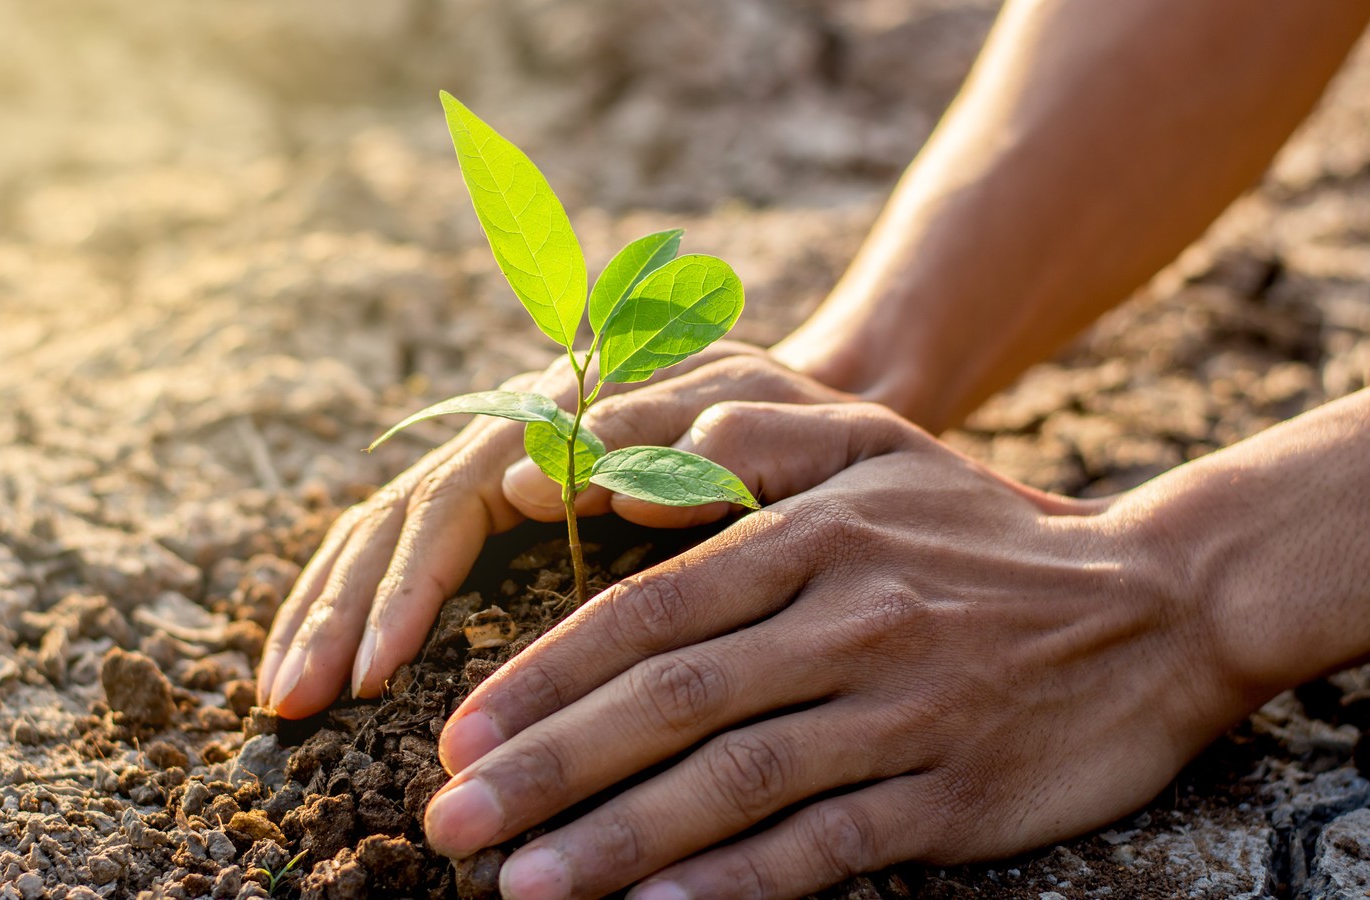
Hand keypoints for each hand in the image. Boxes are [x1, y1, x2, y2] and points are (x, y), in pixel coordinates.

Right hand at [258, 343, 847, 715]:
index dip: (408, 585)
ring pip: (384, 531)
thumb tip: (527, 483)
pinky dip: (359, 607)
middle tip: (291, 703)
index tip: (376, 670)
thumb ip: (661, 445)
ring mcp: (494, 463)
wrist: (801, 404)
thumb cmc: (787, 427)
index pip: (450, 500)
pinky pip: (408, 549)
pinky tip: (327, 666)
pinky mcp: (496, 501)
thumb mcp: (751, 422)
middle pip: (395, 516)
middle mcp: (506, 431)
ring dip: (327, 614)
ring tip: (280, 699)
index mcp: (556, 411)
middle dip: (338, 611)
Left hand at [424, 402, 1253, 898]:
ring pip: (733, 784)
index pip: (650, 612)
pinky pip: (826, 848)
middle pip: (671, 702)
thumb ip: (736, 441)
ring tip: (517, 885)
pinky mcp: (950, 796)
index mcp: (816, 537)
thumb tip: (597, 475)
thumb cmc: (981, 524)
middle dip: (548, 768)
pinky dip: (735, 884)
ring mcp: (902, 714)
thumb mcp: (872, 446)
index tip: (459, 735)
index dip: (544, 678)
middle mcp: (850, 622)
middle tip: (447, 824)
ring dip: (617, 840)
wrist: (1159, 604)